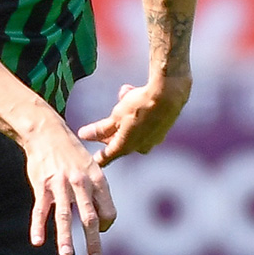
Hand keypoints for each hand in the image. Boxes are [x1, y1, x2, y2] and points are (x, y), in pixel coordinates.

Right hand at [21, 118, 114, 254]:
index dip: (106, 224)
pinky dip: (38, 226)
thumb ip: (98, 191)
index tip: (99, 230)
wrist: (47, 133)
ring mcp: (61, 185)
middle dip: (93, 241)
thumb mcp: (92, 167)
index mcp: (98, 179)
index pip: (108, 210)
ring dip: (65, 237)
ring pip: (64, 215)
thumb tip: (103, 218)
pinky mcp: (43, 186)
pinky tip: (37, 241)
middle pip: (90, 217)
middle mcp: (82, 183)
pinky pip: (40, 210)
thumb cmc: (72, 153)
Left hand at [76, 77, 190, 165]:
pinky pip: (145, 121)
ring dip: (125, 114)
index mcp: (127, 146)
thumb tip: (83, 135)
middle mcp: (141, 146)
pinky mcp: (163, 128)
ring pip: (133, 127)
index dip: (99, 158)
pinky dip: (138, 110)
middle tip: (104, 123)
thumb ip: (100, 129)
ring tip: (124, 95)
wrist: (169, 94)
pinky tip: (135, 93)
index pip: (108, 156)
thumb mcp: (116, 116)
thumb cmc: (140, 105)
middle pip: (120, 141)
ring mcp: (154, 139)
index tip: (92, 161)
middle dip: (112, 129)